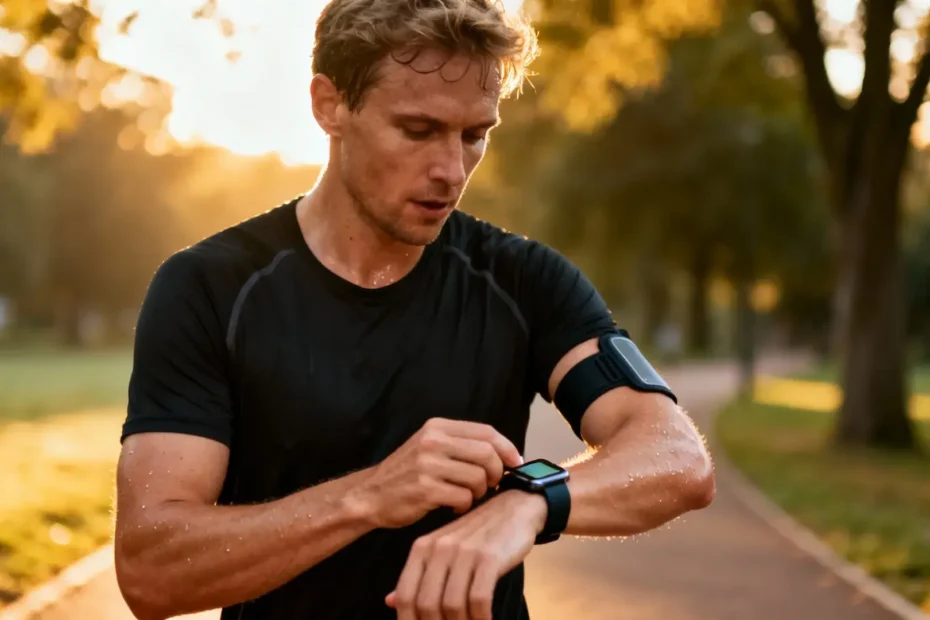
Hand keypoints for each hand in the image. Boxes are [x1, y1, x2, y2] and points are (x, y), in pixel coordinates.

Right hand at [358, 418, 522, 529]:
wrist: (371, 495)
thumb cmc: (407, 473)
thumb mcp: (429, 446)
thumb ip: (461, 444)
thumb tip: (503, 454)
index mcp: (437, 427)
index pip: (486, 432)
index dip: (507, 448)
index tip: (516, 462)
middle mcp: (433, 442)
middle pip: (487, 454)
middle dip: (496, 473)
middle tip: (489, 485)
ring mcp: (428, 465)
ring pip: (478, 478)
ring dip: (478, 492)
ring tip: (466, 496)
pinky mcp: (425, 490)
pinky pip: (463, 498)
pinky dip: (464, 505)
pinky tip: (453, 507)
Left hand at [384, 489, 547, 619]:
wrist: (513, 508)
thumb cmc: (477, 534)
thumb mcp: (444, 549)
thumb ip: (419, 576)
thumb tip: (390, 602)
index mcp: (423, 548)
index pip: (406, 595)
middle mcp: (440, 548)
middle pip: (427, 604)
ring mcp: (465, 552)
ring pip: (452, 605)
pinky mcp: (489, 558)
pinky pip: (479, 599)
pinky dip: (481, 617)